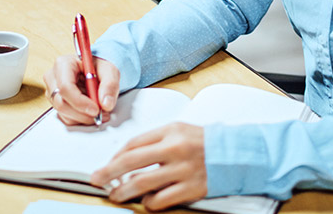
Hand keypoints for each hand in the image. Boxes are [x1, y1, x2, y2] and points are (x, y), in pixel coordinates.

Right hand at [43, 55, 120, 124]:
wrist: (94, 70)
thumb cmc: (98, 67)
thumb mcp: (109, 70)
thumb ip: (110, 85)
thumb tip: (106, 103)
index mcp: (63, 64)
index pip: (65, 87)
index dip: (80, 102)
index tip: (96, 109)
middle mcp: (53, 77)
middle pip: (62, 103)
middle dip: (83, 113)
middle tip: (101, 113)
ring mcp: (52, 91)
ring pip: (64, 113)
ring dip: (84, 117)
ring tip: (99, 110)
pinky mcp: (56, 102)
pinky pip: (66, 117)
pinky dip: (81, 118)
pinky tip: (90, 110)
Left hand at [91, 123, 206, 210]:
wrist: (236, 154)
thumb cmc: (205, 142)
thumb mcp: (179, 130)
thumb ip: (155, 140)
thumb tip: (128, 155)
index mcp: (170, 131)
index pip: (133, 143)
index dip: (115, 156)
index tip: (107, 164)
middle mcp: (174, 149)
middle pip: (131, 161)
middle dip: (108, 172)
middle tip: (96, 179)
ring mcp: (182, 170)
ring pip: (142, 183)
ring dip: (123, 191)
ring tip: (115, 194)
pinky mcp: (190, 188)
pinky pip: (160, 199)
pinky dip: (149, 202)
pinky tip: (146, 201)